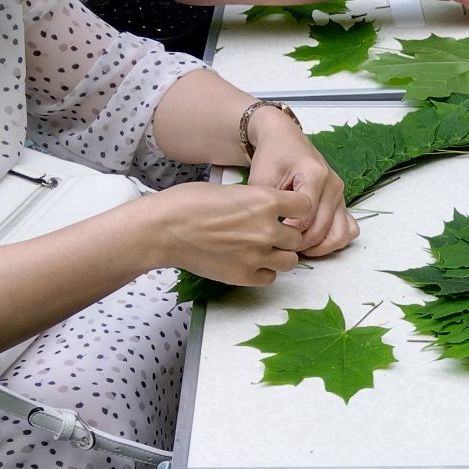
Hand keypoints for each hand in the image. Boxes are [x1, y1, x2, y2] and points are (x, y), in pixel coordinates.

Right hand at [145, 179, 311, 286]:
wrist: (163, 230)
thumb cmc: (188, 203)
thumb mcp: (230, 190)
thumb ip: (256, 202)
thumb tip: (268, 210)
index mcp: (265, 201)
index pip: (305, 206)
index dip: (296, 210)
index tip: (287, 212)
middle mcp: (267, 229)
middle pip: (297, 237)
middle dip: (285, 235)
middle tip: (268, 233)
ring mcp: (257, 256)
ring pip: (290, 261)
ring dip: (279, 255)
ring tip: (261, 250)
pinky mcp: (243, 276)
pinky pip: (270, 278)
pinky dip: (263, 272)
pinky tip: (249, 263)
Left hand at [245, 116, 355, 256]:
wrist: (284, 140)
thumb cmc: (271, 157)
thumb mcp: (262, 179)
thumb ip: (269, 206)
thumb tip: (276, 235)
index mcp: (315, 174)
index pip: (305, 217)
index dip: (287, 231)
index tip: (272, 232)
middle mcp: (333, 184)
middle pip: (321, 229)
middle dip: (300, 243)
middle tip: (280, 243)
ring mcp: (341, 194)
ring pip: (339, 235)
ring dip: (319, 247)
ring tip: (297, 245)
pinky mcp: (343, 202)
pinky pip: (348, 230)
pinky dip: (332, 241)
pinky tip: (313, 240)